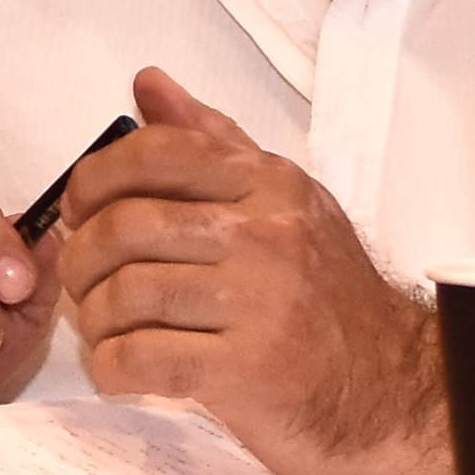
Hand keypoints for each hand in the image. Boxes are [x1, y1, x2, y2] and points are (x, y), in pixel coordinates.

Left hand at [56, 70, 445, 474]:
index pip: (158, 153)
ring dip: (94, 318)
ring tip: (104, 330)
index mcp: (271, 186)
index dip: (96, 179)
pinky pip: (142, 358)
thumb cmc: (327, 300)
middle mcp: (268, 235)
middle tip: (84, 281)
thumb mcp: (285, 205)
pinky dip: (112, 366)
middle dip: (83, 257)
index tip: (80, 210)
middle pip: (127, 226)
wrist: (393, 391)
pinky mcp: (248, 372)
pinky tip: (121, 370)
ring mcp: (261, 304)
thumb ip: (214, 143)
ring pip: (127, 294)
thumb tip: (149, 83)